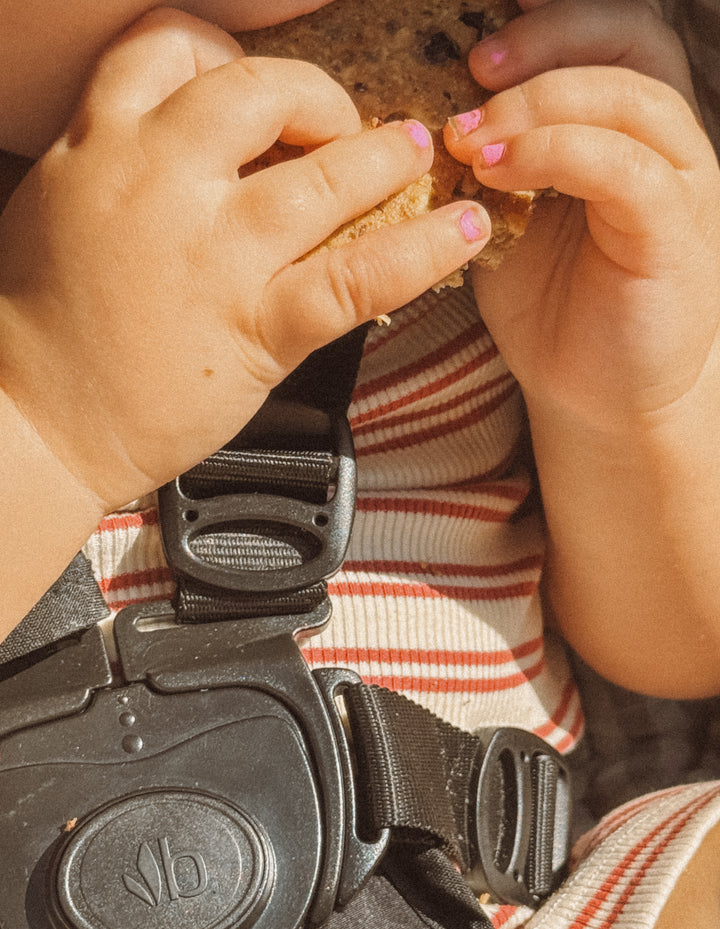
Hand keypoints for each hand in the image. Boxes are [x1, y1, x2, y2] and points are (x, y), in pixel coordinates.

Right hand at [0, 8, 489, 512]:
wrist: (34, 420)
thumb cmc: (41, 326)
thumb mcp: (61, 207)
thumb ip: (121, 164)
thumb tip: (192, 150)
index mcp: (102, 145)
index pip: (171, 46)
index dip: (227, 52)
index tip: (257, 83)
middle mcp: (162, 182)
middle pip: (262, 90)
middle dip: (316, 95)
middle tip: (342, 119)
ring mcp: (216, 254)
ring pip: (325, 176)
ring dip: (384, 154)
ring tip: (414, 149)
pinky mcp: (255, 325)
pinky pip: (357, 275)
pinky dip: (422, 251)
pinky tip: (461, 232)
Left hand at [444, 0, 719, 436]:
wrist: (594, 394)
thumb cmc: (552, 306)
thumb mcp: (507, 217)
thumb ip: (488, 160)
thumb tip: (426, 115)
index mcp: (626, 129)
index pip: (608, 36)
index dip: (548, 20)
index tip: (472, 41)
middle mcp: (664, 144)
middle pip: (632, 40)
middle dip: (546, 41)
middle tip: (473, 70)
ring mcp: (679, 187)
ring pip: (632, 97)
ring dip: (541, 103)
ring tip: (470, 138)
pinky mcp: (675, 236)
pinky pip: (628, 170)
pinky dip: (560, 156)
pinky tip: (500, 175)